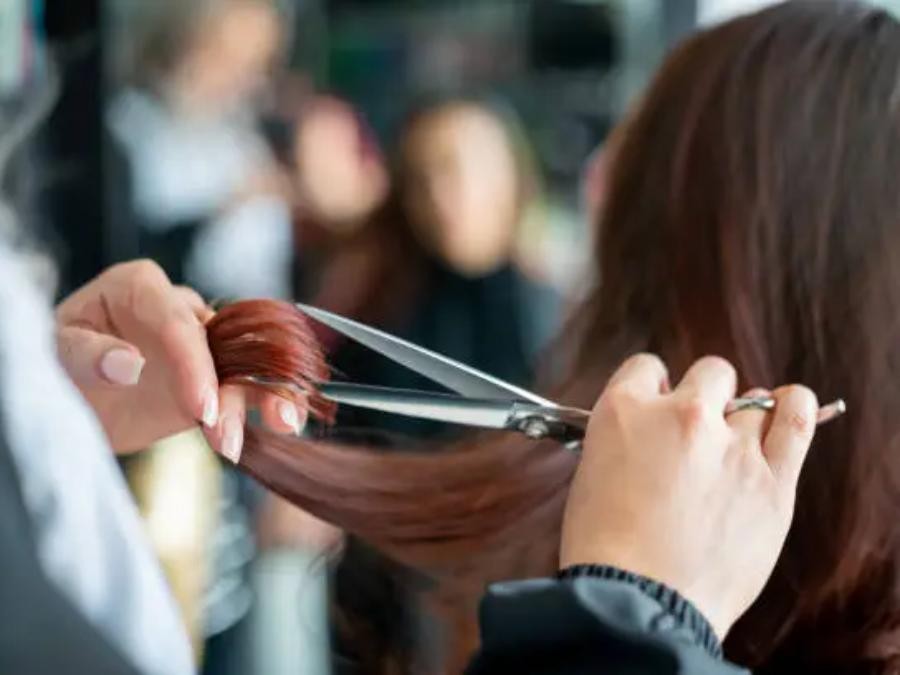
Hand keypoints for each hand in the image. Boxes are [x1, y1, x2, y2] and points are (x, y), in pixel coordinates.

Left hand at [56, 260, 305, 457]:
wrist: (69, 397)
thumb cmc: (55, 361)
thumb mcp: (55, 352)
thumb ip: (87, 354)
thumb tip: (127, 364)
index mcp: (139, 287)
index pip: (177, 320)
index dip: (194, 362)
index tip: (200, 406)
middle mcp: (178, 310)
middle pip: (221, 341)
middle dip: (231, 385)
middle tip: (223, 430)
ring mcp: (200, 345)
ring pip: (244, 365)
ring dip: (264, 395)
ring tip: (281, 425)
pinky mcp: (213, 379)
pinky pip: (248, 387)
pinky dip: (269, 404)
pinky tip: (287, 421)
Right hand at [560, 354, 817, 638]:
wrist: (635, 601)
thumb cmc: (605, 547)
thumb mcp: (592, 471)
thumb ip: (627, 437)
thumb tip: (654, 429)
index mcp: (625, 410)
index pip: (647, 368)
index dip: (654, 389)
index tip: (659, 410)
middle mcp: (681, 416)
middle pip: (709, 374)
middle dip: (702, 398)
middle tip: (695, 435)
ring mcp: (730, 446)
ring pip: (753, 399)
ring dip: (744, 415)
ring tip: (738, 440)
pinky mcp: (771, 481)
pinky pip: (796, 420)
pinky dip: (794, 408)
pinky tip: (788, 409)